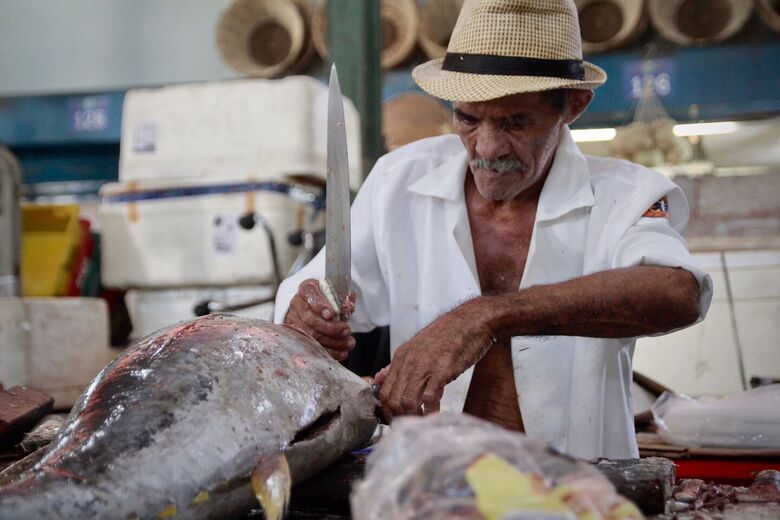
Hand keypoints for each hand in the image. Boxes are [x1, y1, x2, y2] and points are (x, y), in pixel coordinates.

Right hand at [284, 278, 356, 360]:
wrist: (319, 309)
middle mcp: (297, 304)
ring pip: (311, 336)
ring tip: (349, 343)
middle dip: (330, 327)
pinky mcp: (297, 338)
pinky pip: (312, 348)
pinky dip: (329, 352)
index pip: (309, 294)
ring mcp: (294, 322)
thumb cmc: (329, 300)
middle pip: (310, 319)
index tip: (332, 314)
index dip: (320, 305)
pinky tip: (342, 353)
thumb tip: (348, 306)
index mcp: (307, 288)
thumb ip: (343, 298)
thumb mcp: (337, 294)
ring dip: (333, 342)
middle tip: (347, 330)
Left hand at [377, 298, 494, 419]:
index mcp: (401, 357)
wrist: (471, 321)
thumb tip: (379, 377)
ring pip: (408, 401)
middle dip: (400, 418)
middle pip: (393, 400)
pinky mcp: (441, 371)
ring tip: (423, 422)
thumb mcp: (417, 348)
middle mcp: (408, 362)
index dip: (388, 411)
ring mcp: (424, 366)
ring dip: (414, 417)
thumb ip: (398, 364)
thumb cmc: (448, 336)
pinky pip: (429, 398)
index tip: (397, 421)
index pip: (384, 391)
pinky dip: (431, 412)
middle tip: (410, 426)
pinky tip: (436, 415)